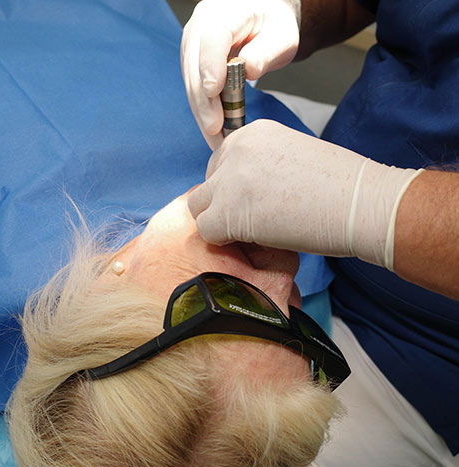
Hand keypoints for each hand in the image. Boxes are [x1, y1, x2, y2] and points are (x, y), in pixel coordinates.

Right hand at [181, 0, 299, 149]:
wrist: (264, 18)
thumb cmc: (274, 24)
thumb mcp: (282, 35)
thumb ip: (266, 51)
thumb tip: (246, 70)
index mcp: (222, 13)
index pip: (211, 39)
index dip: (210, 65)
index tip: (212, 91)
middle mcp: (199, 28)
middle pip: (195, 68)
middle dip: (204, 102)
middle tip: (215, 130)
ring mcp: (193, 48)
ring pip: (191, 85)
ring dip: (203, 114)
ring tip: (217, 140)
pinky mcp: (193, 66)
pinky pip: (195, 92)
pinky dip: (205, 113)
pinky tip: (215, 133)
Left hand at [188, 120, 422, 269]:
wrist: (361, 204)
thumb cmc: (340, 187)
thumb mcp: (293, 158)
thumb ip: (262, 166)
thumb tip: (244, 192)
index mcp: (253, 133)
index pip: (221, 163)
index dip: (234, 188)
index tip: (254, 203)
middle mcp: (235, 149)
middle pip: (207, 183)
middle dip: (223, 204)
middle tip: (252, 220)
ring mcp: (228, 179)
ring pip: (198, 206)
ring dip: (219, 222)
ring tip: (252, 232)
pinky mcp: (226, 211)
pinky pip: (206, 231)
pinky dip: (225, 242)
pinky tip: (254, 241)